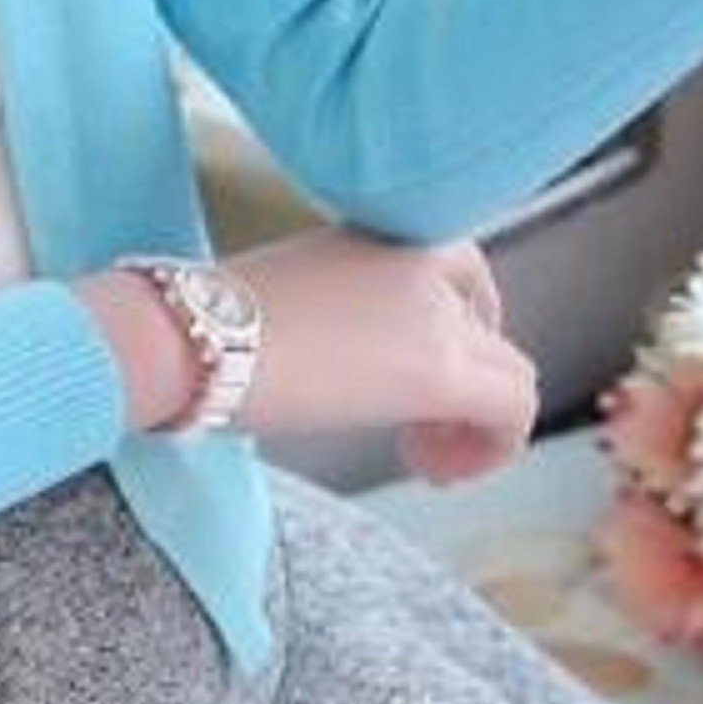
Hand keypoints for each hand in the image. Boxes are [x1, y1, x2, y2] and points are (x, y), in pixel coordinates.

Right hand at [223, 223, 538, 482]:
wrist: (188, 338)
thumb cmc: (208, 327)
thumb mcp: (291, 293)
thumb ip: (343, 310)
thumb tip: (346, 358)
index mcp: (379, 236)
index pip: (463, 274)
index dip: (460, 329)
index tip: (422, 375)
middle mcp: (420, 262)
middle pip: (492, 329)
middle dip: (469, 385)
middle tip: (422, 429)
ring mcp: (437, 314)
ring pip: (512, 374)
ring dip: (478, 425)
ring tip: (423, 457)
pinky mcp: (441, 372)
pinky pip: (513, 412)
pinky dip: (488, 450)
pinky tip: (430, 467)